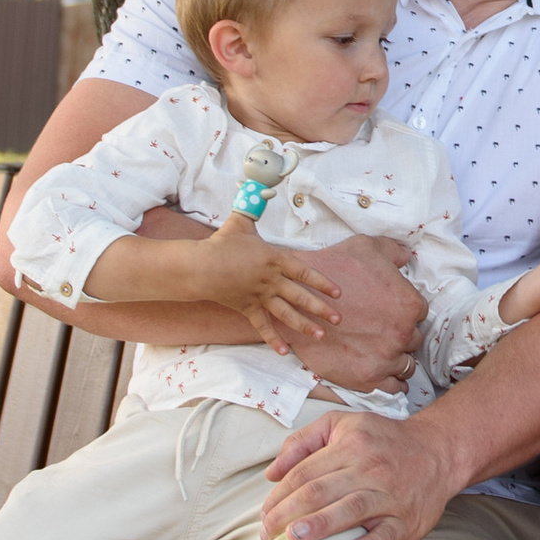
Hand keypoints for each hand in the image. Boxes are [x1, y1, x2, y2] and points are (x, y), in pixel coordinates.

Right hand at [189, 211, 341, 353]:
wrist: (201, 267)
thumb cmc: (222, 243)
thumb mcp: (240, 222)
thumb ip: (253, 207)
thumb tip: (260, 188)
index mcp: (275, 259)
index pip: (304, 273)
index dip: (323, 282)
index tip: (338, 293)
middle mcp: (271, 281)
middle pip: (301, 296)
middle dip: (321, 308)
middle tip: (338, 319)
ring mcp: (260, 296)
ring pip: (287, 313)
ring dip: (305, 326)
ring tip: (321, 335)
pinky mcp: (247, 308)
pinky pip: (262, 326)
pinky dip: (273, 339)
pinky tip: (284, 351)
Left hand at [262, 407, 454, 539]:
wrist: (438, 451)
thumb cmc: (382, 441)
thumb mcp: (342, 425)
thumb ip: (303, 442)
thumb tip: (271, 473)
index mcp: (350, 445)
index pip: (304, 472)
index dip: (279, 495)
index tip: (264, 514)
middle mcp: (369, 468)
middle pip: (320, 491)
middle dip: (288, 513)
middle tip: (268, 532)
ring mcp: (389, 495)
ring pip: (350, 509)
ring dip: (320, 525)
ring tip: (294, 538)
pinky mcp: (407, 519)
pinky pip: (386, 534)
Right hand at [278, 232, 423, 398]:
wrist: (296, 300)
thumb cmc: (332, 269)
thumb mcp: (366, 247)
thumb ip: (393, 251)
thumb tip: (407, 257)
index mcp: (409, 304)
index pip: (420, 314)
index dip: (405, 313)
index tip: (392, 314)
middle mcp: (403, 334)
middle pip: (414, 340)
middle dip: (401, 335)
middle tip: (385, 332)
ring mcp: (386, 358)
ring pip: (407, 366)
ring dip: (399, 359)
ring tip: (387, 354)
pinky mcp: (368, 378)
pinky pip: (393, 388)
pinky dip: (392, 382)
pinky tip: (388, 376)